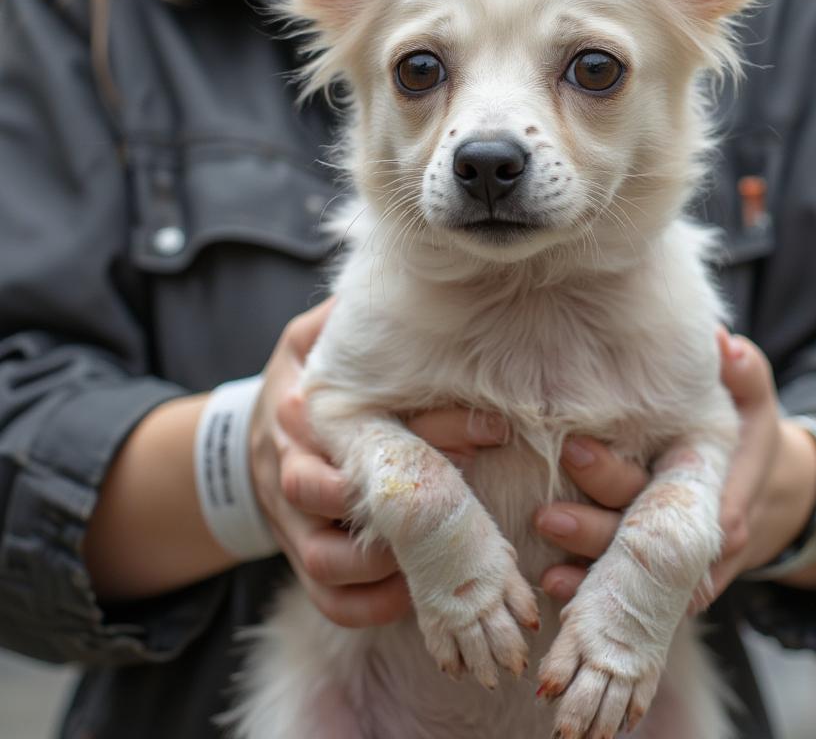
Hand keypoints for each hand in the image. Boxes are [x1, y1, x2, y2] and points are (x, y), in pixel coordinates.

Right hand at [250, 302, 509, 626]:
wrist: (249, 438)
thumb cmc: (303, 380)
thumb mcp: (313, 337)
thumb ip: (349, 317)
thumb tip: (410, 282)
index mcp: (300, 406)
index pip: (358, 418)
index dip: (430, 424)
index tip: (493, 424)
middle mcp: (290, 465)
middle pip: (332, 489)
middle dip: (404, 493)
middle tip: (470, 494)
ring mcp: (290, 519)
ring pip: (325, 558)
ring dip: (383, 564)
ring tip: (444, 557)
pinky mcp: (297, 557)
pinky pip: (326, 598)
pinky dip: (367, 605)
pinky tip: (412, 594)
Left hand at [534, 330, 815, 608]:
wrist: (771, 494)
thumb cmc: (747, 434)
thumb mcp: (754, 399)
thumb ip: (743, 371)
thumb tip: (721, 342)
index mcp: (718, 485)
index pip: (665, 487)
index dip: (617, 474)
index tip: (572, 447)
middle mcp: (703, 533)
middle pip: (643, 535)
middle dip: (593, 528)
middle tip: (544, 514)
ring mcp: (687, 564)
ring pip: (637, 577)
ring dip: (588, 573)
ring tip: (544, 566)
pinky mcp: (670, 580)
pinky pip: (635, 595)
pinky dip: (595, 594)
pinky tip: (555, 587)